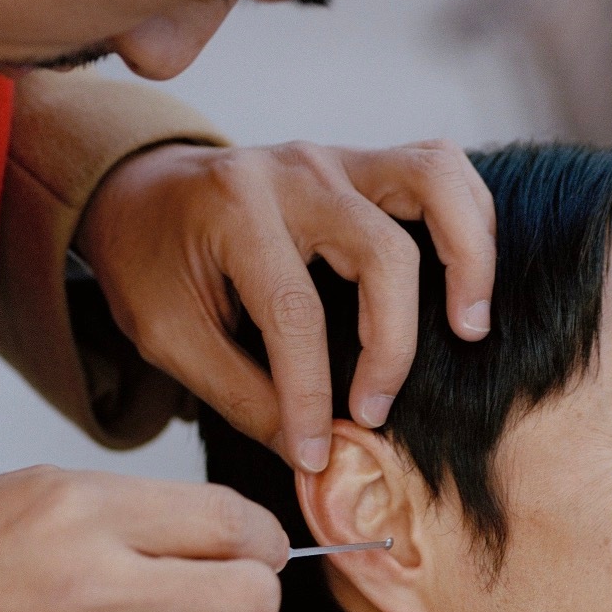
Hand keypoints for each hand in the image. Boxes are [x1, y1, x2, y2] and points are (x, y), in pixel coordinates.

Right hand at [0, 467, 286, 611]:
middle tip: (234, 593)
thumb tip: (223, 533)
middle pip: (252, 596)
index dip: (265, 535)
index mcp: (84, 516)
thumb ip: (135, 509)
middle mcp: (100, 591)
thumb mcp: (33, 492)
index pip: (232, 521)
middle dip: (258, 591)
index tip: (258, 547)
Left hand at [74, 139, 496, 471]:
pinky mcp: (364, 161)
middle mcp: (295, 171)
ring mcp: (337, 156)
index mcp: (233, 210)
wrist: (141, 195)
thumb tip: (315, 454)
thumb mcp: (169, 337)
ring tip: (469, 328)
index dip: (312, 394)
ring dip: (468, 257)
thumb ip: (240, 395)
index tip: (316, 452)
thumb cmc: (153, 265)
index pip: (295, 312)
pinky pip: (443, 169)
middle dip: (390, 346)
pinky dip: (470, 221)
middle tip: (374, 410)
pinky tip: (466, 281)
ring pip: (436, 182)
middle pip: (382, 252)